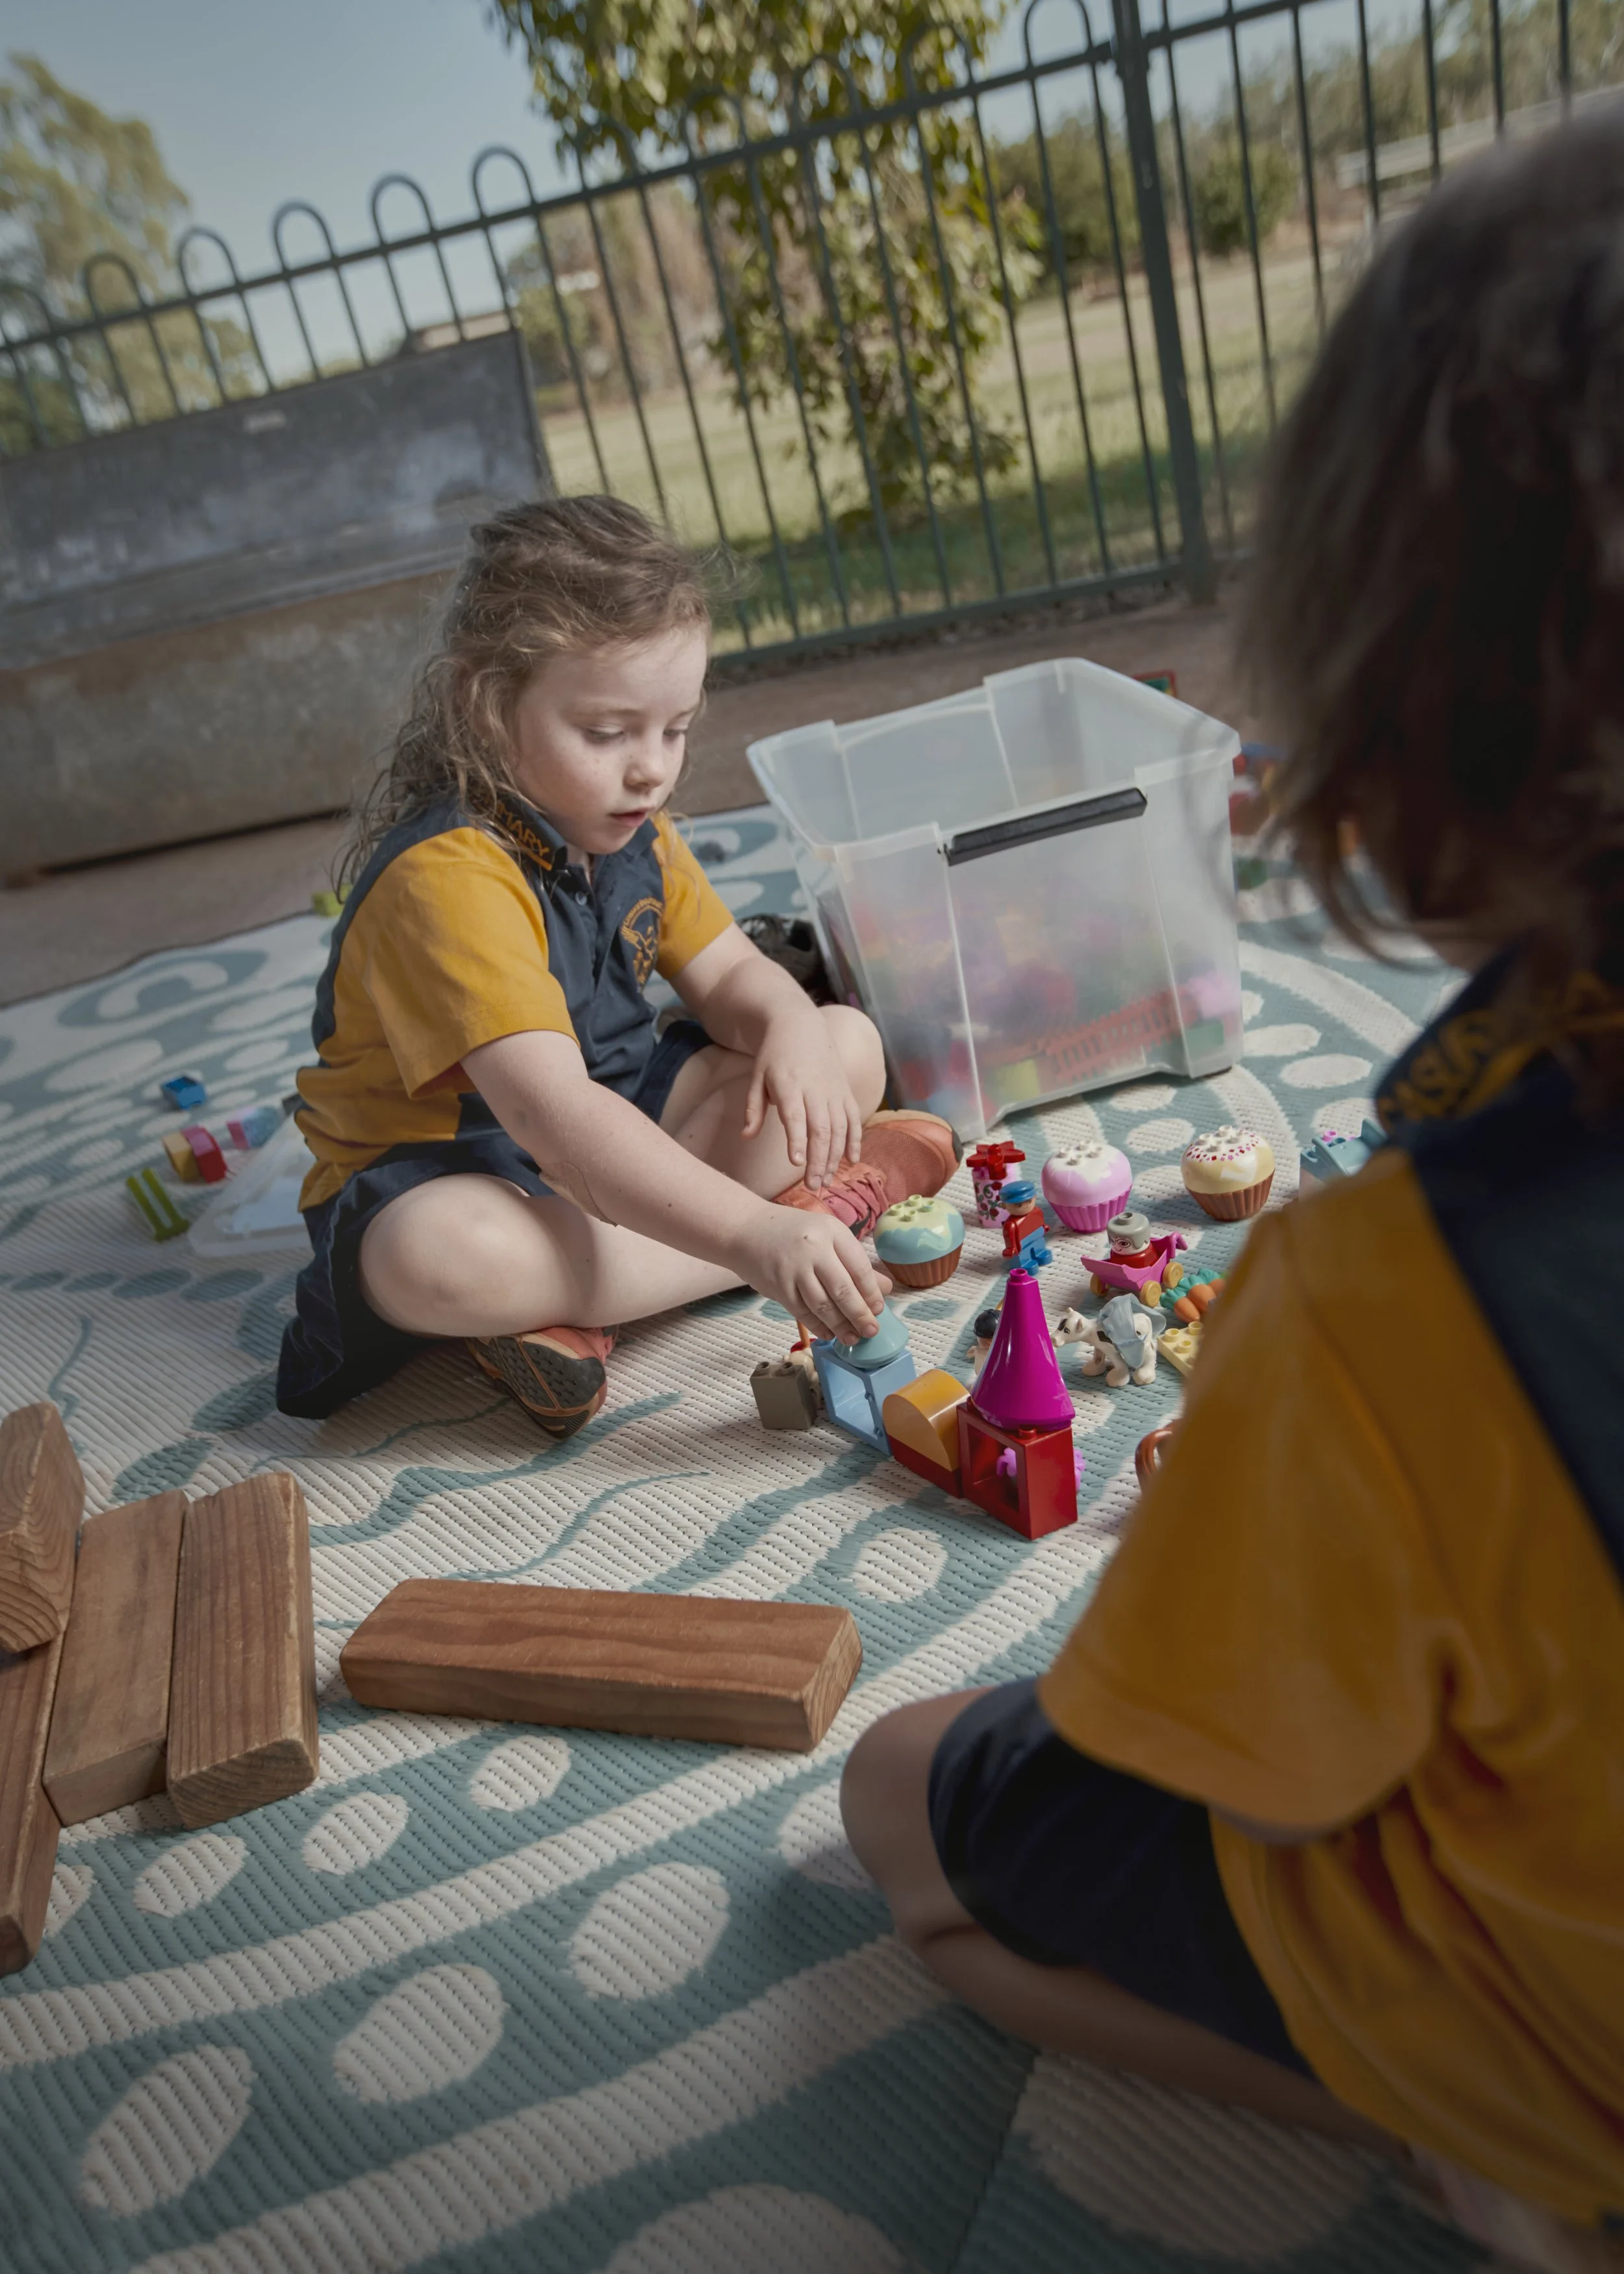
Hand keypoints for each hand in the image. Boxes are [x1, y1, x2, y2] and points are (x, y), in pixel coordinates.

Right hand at [732, 1202, 891, 1344]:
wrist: (745, 1229)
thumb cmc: (792, 1232)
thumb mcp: (826, 1235)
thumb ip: (854, 1261)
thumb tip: (885, 1289)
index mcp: (831, 1231)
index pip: (859, 1267)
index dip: (872, 1293)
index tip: (879, 1309)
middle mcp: (813, 1248)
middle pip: (843, 1289)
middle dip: (860, 1315)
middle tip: (871, 1331)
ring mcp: (793, 1269)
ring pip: (823, 1305)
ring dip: (840, 1326)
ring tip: (852, 1338)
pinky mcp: (778, 1286)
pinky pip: (802, 1312)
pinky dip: (817, 1326)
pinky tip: (828, 1334)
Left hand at [742, 1009, 864, 1191]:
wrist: (800, 1025)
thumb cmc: (774, 1054)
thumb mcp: (757, 1077)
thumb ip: (754, 1108)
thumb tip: (745, 1137)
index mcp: (790, 1084)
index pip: (795, 1116)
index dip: (797, 1140)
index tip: (796, 1162)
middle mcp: (815, 1089)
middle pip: (821, 1128)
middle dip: (818, 1159)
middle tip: (813, 1185)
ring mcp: (834, 1090)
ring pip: (839, 1128)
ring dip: (834, 1157)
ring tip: (826, 1180)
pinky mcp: (845, 1091)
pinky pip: (854, 1119)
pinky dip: (855, 1140)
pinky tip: (851, 1161)